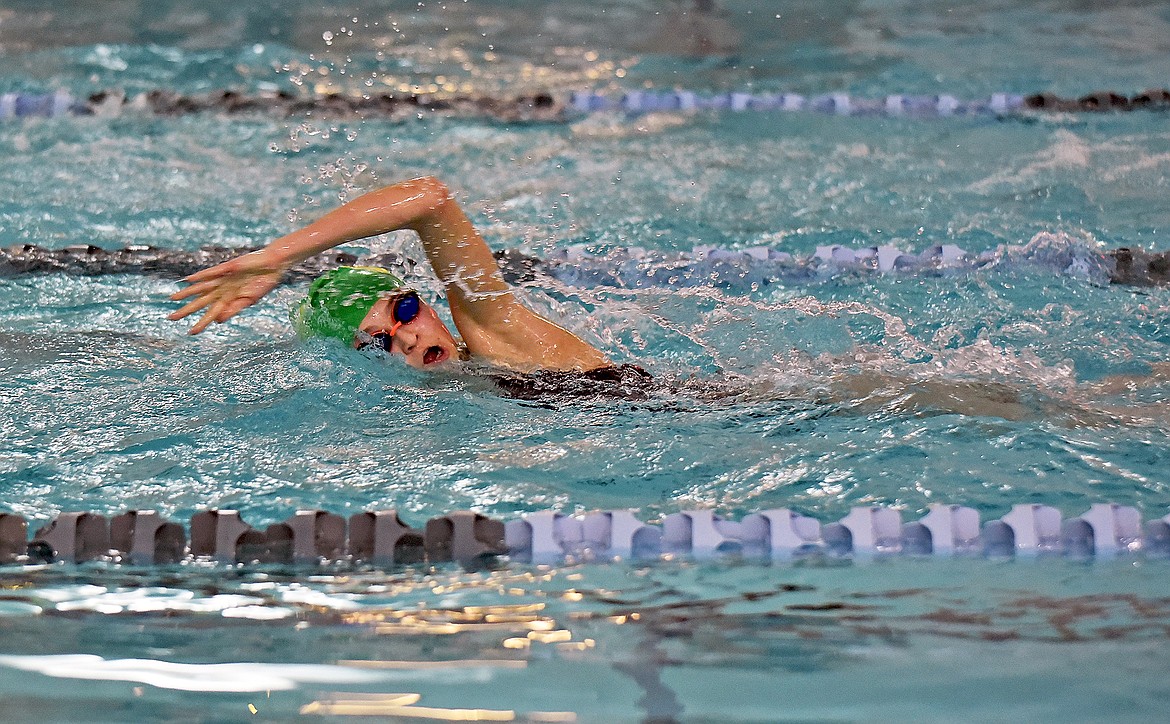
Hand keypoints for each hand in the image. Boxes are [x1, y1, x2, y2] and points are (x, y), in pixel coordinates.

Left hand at [168, 250, 287, 333]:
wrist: (271, 267)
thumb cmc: (263, 284)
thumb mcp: (249, 300)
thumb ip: (233, 309)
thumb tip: (218, 321)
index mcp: (229, 301)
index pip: (210, 314)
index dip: (201, 323)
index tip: (191, 332)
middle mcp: (222, 291)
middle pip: (200, 302)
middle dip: (186, 311)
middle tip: (170, 319)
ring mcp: (222, 280)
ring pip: (200, 288)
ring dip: (186, 294)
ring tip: (172, 299)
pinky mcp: (225, 269)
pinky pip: (210, 274)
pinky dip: (200, 277)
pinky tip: (188, 280)